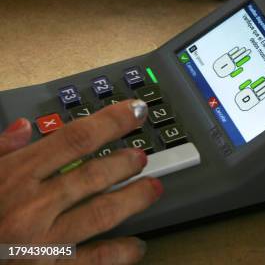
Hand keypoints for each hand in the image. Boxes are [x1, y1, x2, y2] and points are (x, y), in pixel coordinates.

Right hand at [0, 100, 161, 263]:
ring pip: (101, 213)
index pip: (74, 138)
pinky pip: (93, 261)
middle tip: (142, 154)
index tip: (135, 111)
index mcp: (13, 176)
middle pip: (93, 174)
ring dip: (133, 199)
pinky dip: (120, 253)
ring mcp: (41, 242)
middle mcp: (31, 206)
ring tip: (153, 188)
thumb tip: (25, 129)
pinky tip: (136, 245)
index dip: (111, 121)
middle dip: (125, 161)